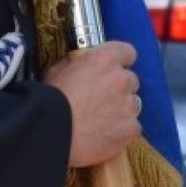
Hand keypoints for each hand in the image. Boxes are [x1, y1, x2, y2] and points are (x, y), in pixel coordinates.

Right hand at [43, 41, 141, 167]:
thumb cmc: (52, 99)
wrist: (54, 132)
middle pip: (131, 80)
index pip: (127, 52)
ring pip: (133, 104)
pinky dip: (122, 130)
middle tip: (102, 97)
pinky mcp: (131, 129)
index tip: (112, 68)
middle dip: (119, 87)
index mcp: (104, 59)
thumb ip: (78, 64)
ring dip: (122, 108)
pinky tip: (106, 134)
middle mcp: (121, 79)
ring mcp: (129, 106)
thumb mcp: (59, 69)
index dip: (120, 60)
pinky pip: (133, 126)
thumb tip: (82, 66)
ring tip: (103, 119)